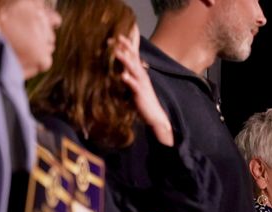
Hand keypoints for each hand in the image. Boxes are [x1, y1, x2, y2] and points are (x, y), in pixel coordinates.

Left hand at [113, 27, 172, 146]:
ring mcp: (142, 84)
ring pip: (133, 69)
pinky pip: (134, 86)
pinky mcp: (141, 94)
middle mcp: (141, 75)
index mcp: (139, 73)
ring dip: (125, 59)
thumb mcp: (135, 86)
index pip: (133, 55)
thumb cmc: (143, 102)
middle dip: (125, 46)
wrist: (155, 117)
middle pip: (133, 57)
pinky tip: (122, 75)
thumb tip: (119, 70)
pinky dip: (129, 80)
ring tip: (116, 52)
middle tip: (116, 36)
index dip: (128, 43)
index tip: (117, 34)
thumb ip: (128, 76)